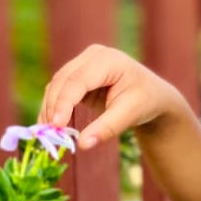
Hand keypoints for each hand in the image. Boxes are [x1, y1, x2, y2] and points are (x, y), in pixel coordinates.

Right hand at [40, 43, 187, 148]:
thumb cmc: (145, 102)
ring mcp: (82, 63)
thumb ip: (106, 128)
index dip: (64, 102)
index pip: (78, 80)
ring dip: (49, 108)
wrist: (152, 95)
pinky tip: (50, 126)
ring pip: (57, 85)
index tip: (56, 125)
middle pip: (63, 81)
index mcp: (107, 60)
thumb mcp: (130, 115)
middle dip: (53, 107)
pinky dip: (53, 107)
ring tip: (48, 133)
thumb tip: (82, 145)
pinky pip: (59, 90)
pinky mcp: (77, 75)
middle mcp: (91, 56)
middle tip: (49, 134)